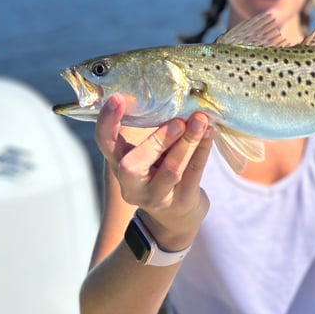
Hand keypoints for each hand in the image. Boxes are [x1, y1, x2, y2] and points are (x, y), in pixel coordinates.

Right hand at [96, 94, 211, 249]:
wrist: (175, 217)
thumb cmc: (158, 172)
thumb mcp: (147, 155)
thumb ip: (152, 132)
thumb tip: (171, 96)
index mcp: (118, 165)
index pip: (105, 144)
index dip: (107, 122)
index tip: (118, 98)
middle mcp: (131, 185)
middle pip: (133, 165)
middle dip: (156, 141)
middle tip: (177, 120)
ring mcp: (156, 198)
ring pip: (170, 170)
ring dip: (187, 142)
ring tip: (200, 120)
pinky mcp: (181, 202)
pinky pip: (193, 172)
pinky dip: (202, 149)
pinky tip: (209, 132)